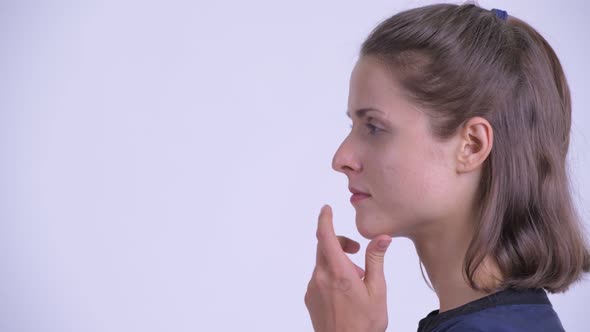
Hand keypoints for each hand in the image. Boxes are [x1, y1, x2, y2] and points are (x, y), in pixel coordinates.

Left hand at [304, 204, 391, 331]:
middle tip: (357, 252)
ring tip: (356, 281)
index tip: (326, 208)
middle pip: (324, 247)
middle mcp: (320, 277)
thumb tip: (382, 237)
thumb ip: (376, 260)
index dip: (325, 219)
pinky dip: (331, 275)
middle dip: (340, 243)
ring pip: (322, 263)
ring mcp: (312, 288)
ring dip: (337, 262)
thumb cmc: (364, 324)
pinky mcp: (309, 297)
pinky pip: (319, 277)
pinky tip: (345, 293)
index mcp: (338, 272)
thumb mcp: (377, 290)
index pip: (325, 237)